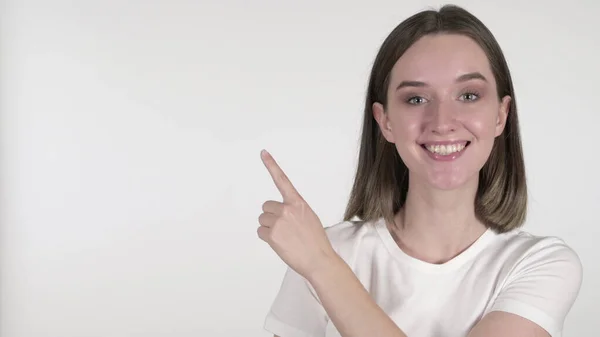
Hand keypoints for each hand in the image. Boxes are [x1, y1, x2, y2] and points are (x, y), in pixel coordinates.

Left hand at [257, 149, 337, 278]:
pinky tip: (280, 243)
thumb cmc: (316, 241)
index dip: (271, 165)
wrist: (319, 260)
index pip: (282, 180)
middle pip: (266, 206)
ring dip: (269, 228)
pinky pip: (260, 232)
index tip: (263, 153)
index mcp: (298, 203)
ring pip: (262, 220)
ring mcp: (279, 221)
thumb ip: (294, 210)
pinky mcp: (272, 234)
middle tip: (285, 229)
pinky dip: (267, 238)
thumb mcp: (309, 218)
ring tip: (285, 237)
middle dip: (271, 216)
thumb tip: (280, 213)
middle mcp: (287, 209)